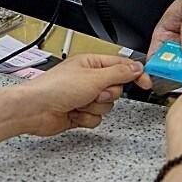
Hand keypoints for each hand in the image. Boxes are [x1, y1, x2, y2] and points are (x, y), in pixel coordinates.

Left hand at [13, 54, 151, 136]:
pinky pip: (96, 118)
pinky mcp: (79, 112)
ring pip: (107, 106)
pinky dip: (86, 118)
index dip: (135, 74)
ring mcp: (83, 97)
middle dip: (106, 95)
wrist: (34, 110)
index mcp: (91, 63)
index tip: (146, 82)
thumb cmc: (54, 88)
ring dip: (94, 108)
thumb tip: (137, 67)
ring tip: (78, 103)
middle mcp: (88, 79)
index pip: (121, 65)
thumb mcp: (93, 78)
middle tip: (93, 93)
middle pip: (116, 89)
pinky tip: (73, 113)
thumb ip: (118, 74)